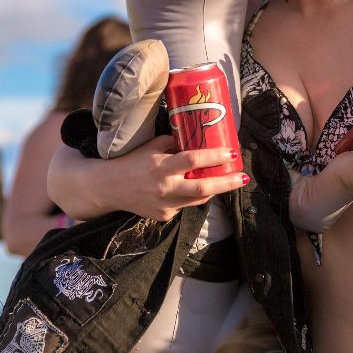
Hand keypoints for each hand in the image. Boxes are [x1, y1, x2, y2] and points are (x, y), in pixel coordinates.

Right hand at [89, 134, 247, 220]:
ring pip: (197, 200)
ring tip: (229, 180)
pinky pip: (184, 206)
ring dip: (214, 190)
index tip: (231, 153)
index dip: (214, 156)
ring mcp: (164, 205)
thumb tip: (198, 135)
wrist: (108, 188)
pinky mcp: (163, 216)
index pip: (192, 160)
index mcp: (161, 166)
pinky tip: (193, 188)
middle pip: (203, 188)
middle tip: (243, 177)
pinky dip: (191, 197)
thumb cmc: (132, 161)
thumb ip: (174, 143)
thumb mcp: (152, 145)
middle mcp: (164, 188)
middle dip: (227, 183)